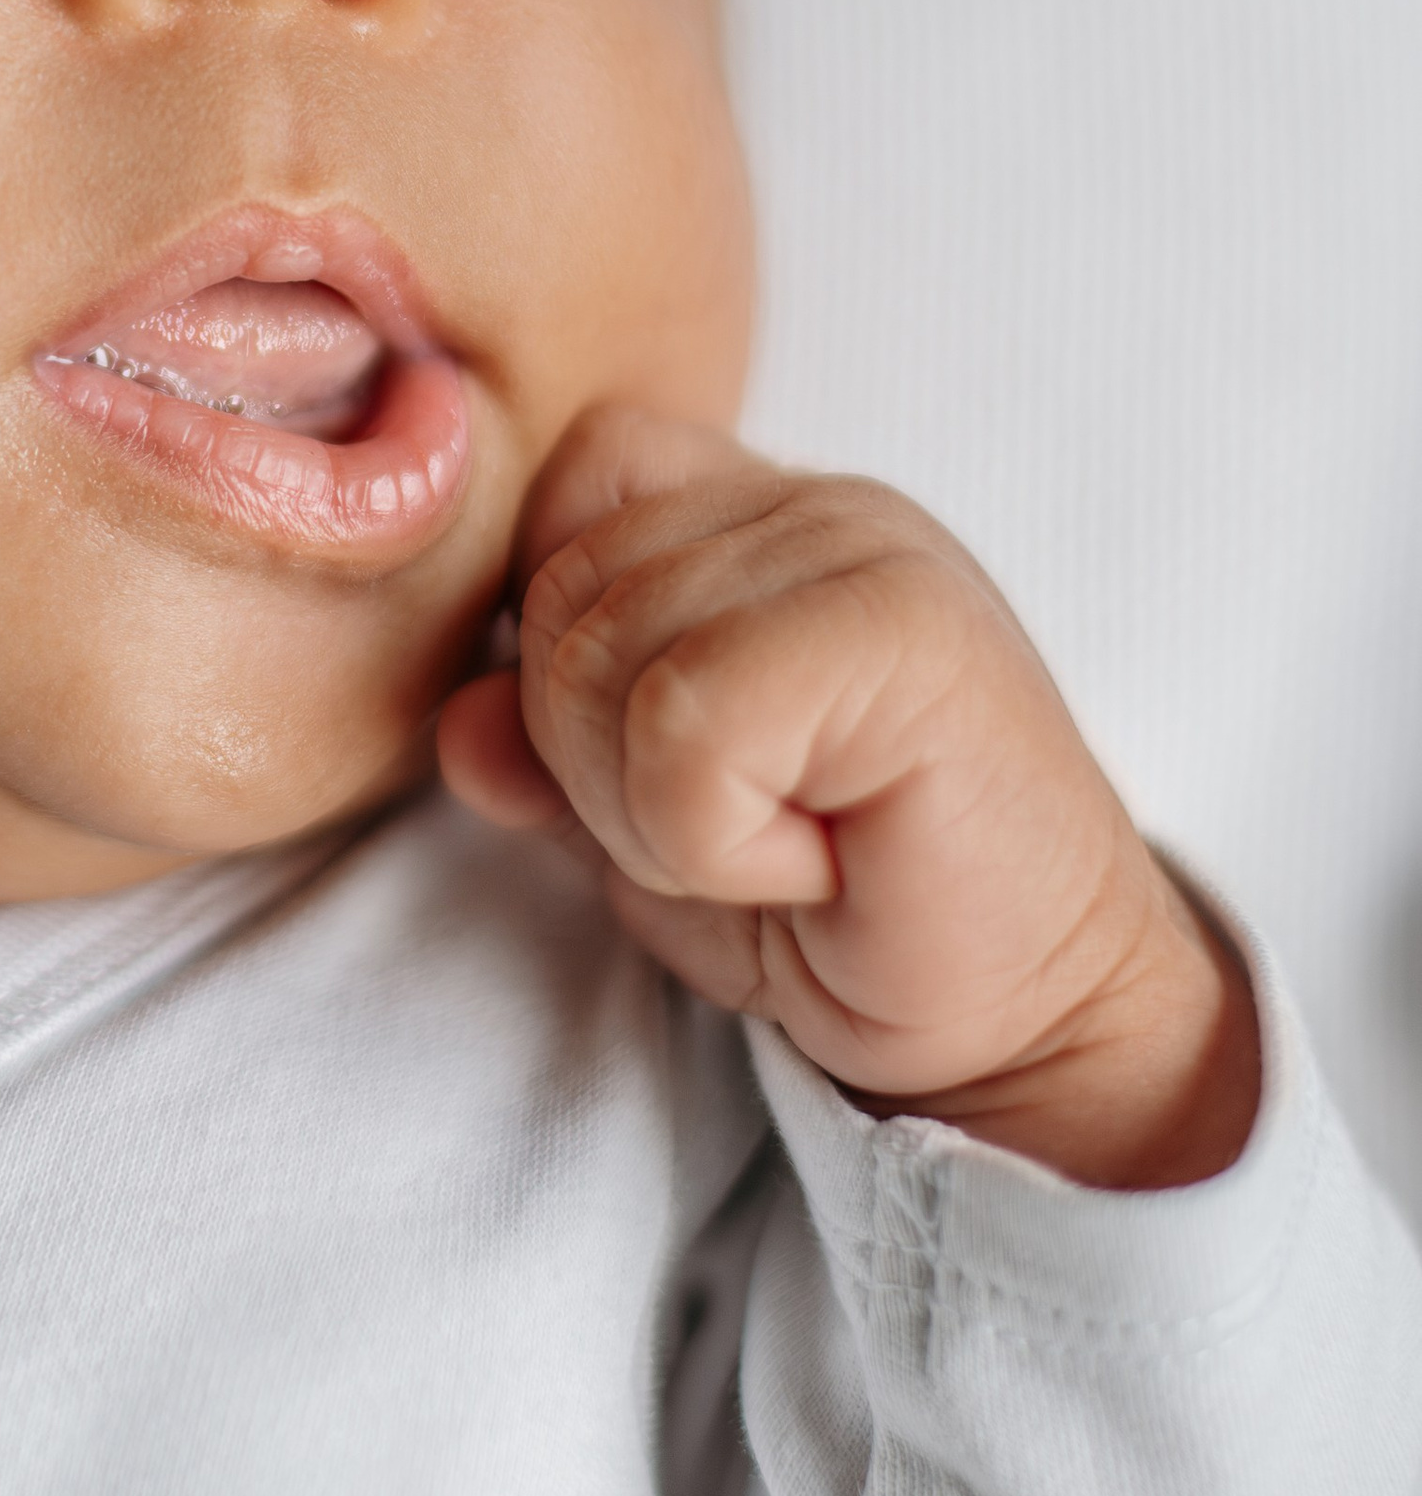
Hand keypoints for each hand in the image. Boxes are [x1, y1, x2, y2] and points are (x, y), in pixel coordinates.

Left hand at [438, 406, 1257, 1189]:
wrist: (1032, 1017)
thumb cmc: (849, 917)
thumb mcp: (651, 829)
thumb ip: (549, 751)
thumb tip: (463, 722)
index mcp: (761, 519)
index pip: (576, 478)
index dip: (568, 639)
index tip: (676, 761)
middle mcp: (818, 507)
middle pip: (564, 589)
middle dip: (603, 763)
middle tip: (747, 834)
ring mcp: (868, 553)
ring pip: (605, 661)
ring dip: (664, 813)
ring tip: (793, 845)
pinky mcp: (907, 634)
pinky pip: (683, 722)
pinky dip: (714, 835)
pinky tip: (822, 861)